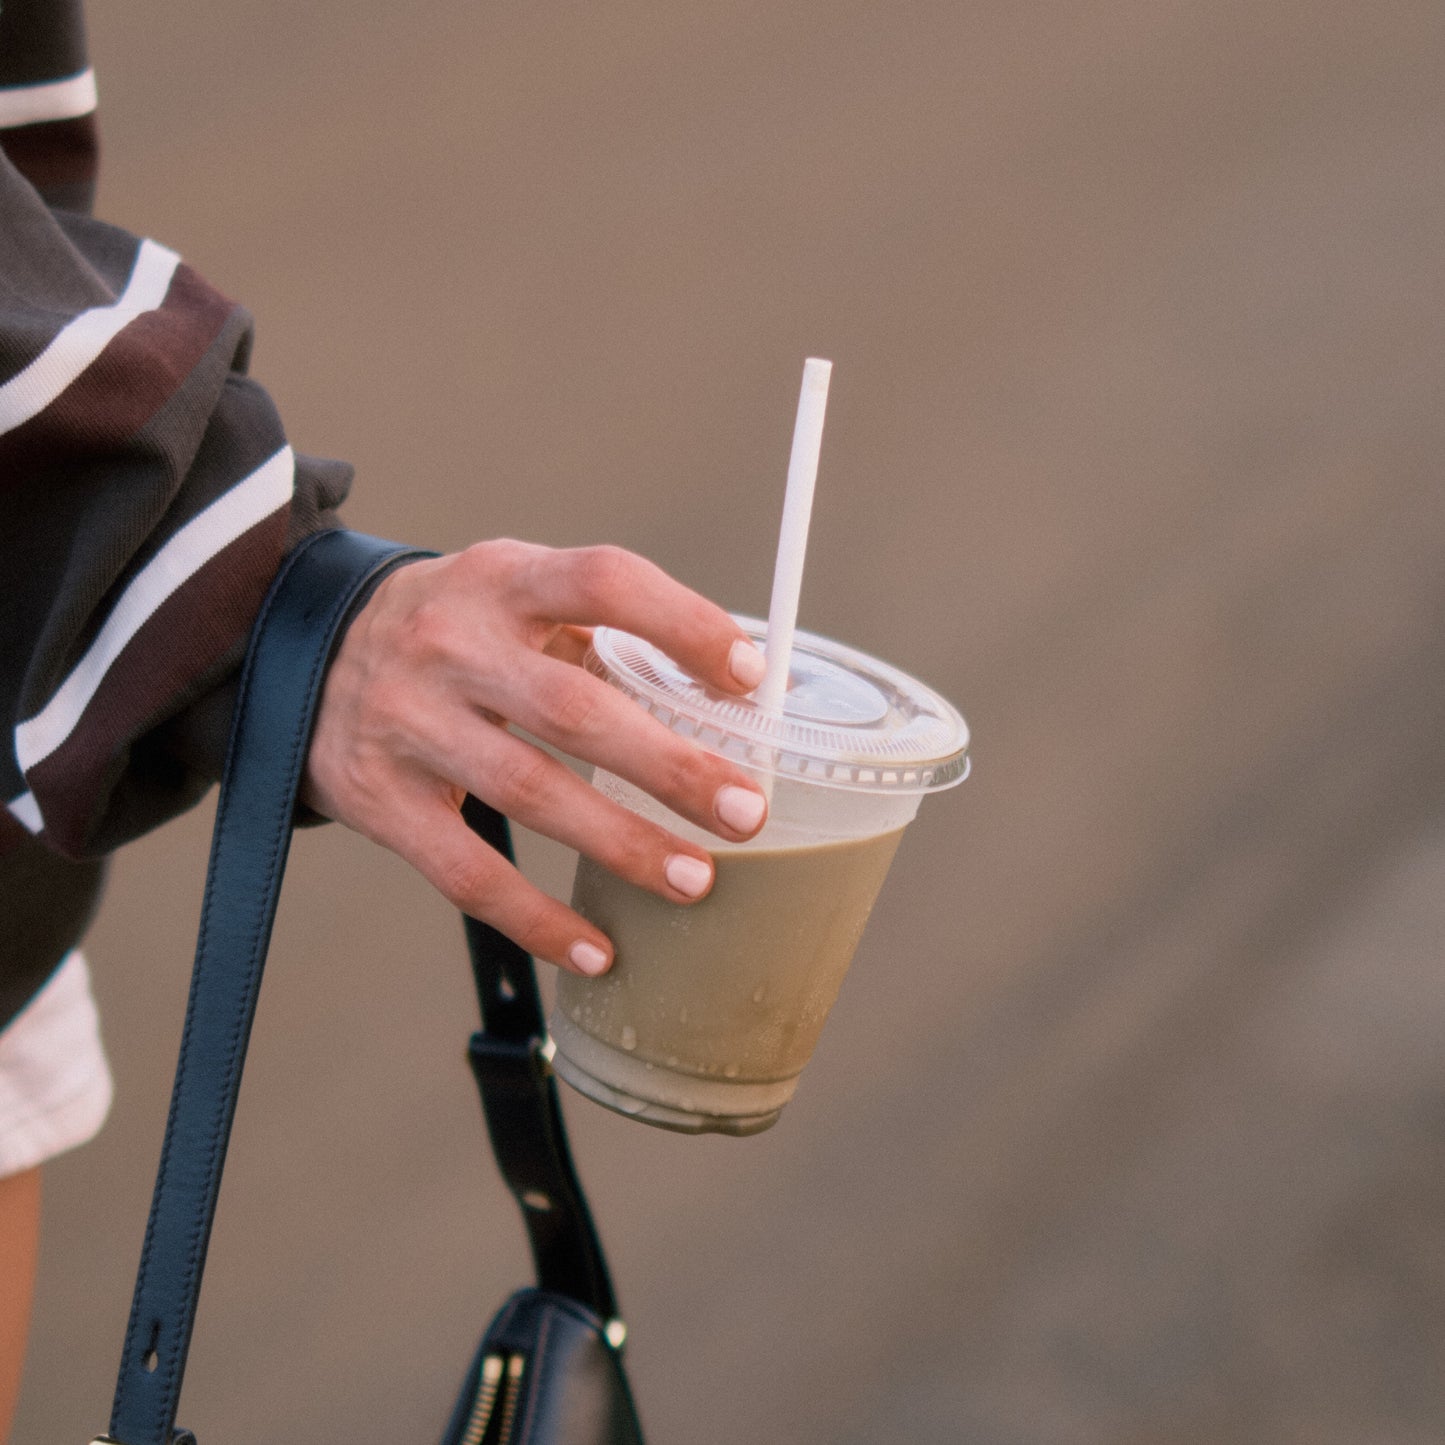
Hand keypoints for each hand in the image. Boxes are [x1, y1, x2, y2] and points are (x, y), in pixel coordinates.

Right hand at [302, 539, 769, 975]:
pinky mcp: (383, 800)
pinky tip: (597, 950)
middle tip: (744, 811)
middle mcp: (453, 645)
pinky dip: (537, 918)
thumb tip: (733, 696)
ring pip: (528, 792)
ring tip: (694, 880)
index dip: (682, 624)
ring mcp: (412, 723)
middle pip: (573, 708)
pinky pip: (467, 872)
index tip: (748, 677)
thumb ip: (604, 635)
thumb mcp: (514, 596)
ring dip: (620, 842)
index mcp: (503, 580)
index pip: (603, 583)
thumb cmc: (453, 627)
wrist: (308, 652)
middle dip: (668, 766)